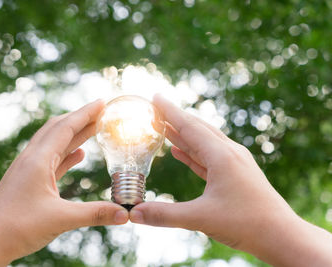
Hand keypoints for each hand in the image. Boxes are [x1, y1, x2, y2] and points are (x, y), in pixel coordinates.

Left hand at [0, 100, 128, 266]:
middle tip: (101, 112)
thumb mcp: (61, 219)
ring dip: (75, 134)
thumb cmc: (16, 228)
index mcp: (37, 160)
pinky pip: (52, 160)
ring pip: (55, 143)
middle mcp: (32, 159)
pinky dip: (67, 153)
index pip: (66, 127)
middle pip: (58, 129)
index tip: (102, 102)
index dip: (86, 113)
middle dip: (81, 118)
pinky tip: (79, 155)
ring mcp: (29, 169)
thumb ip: (95, 214)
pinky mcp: (29, 181)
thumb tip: (125, 214)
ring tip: (94, 128)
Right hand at [130, 95, 331, 265]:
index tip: (155, 96)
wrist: (282, 236)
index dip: (170, 111)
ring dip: (182, 134)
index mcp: (222, 156)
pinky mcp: (235, 174)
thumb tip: (133, 213)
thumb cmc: (247, 224)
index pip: (190, 126)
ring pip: (203, 142)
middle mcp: (229, 153)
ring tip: (163, 127)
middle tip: (155, 109)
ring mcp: (234, 163)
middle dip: (174, 118)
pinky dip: (192, 152)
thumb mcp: (201, 218)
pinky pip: (208, 157)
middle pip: (197, 128)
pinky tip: (181, 152)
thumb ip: (165, 215)